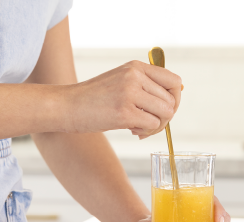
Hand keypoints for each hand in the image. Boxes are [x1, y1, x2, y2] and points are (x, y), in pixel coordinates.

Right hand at [61, 60, 181, 137]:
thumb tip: (176, 96)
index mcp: (136, 67)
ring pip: (165, 113)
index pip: (174, 81)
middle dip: (165, 117)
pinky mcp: (125, 112)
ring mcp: (130, 93)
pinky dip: (145, 131)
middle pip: (171, 101)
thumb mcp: (121, 81)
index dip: (175, 99)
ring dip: (156, 126)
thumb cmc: (94, 98)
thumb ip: (145, 85)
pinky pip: (152, 125)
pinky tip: (131, 130)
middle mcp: (135, 76)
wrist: (67, 106)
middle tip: (149, 124)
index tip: (163, 109)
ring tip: (139, 127)